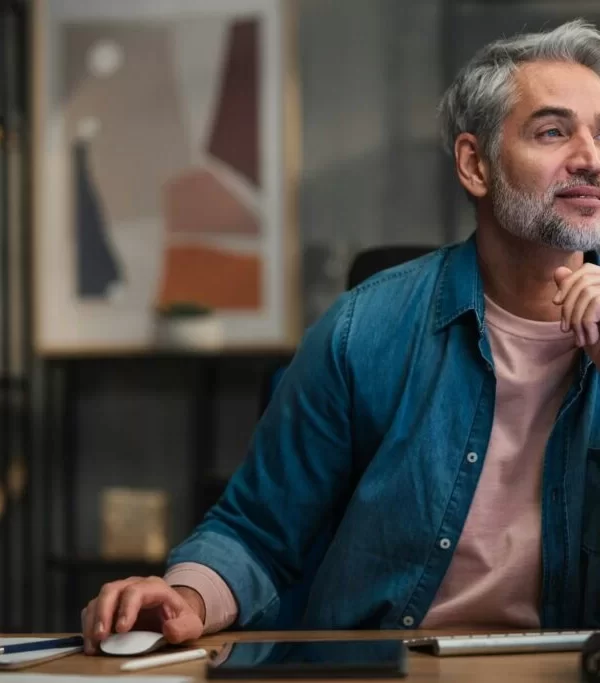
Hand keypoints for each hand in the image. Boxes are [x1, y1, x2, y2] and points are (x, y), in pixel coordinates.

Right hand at [81, 576, 205, 654]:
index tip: (121, 629)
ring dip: (93, 621)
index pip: (136, 591)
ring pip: (99, 599)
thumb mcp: (190, 624)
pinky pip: (93, 609)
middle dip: (103, 613)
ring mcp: (120, 594)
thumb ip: (183, 628)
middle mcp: (134, 586)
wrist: (173, 615)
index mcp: (154, 588)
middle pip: (112, 590)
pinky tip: (92, 642)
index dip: (126, 608)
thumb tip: (169, 630)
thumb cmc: (180, 618)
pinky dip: (89, 625)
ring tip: (94, 644)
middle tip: (101, 636)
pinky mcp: (110, 606)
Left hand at [554, 264, 599, 363]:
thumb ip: (572, 291)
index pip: (586, 270)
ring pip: (588, 294)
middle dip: (568, 306)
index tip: (555, 302)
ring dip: (576, 319)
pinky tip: (590, 339)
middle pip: (584, 281)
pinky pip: (595, 304)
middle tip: (564, 329)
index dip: (567, 283)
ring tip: (577, 338)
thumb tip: (558, 270)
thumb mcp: (582, 313)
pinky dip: (586, 324)